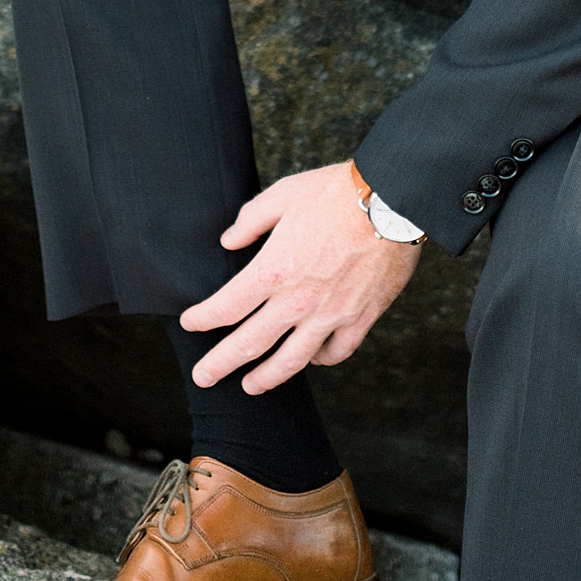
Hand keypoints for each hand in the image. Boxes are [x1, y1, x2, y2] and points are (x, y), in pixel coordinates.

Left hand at [178, 163, 419, 392]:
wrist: (390, 201)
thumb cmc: (335, 193)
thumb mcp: (283, 195)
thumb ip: (251, 220)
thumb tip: (228, 240)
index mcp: (273, 270)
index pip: (226, 306)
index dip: (203, 318)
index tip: (190, 323)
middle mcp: (298, 301)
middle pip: (250, 344)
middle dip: (220, 364)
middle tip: (203, 378)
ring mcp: (330, 315)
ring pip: (292, 360)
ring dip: (267, 377)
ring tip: (251, 387)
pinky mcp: (361, 317)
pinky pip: (336, 352)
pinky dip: (321, 361)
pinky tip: (312, 361)